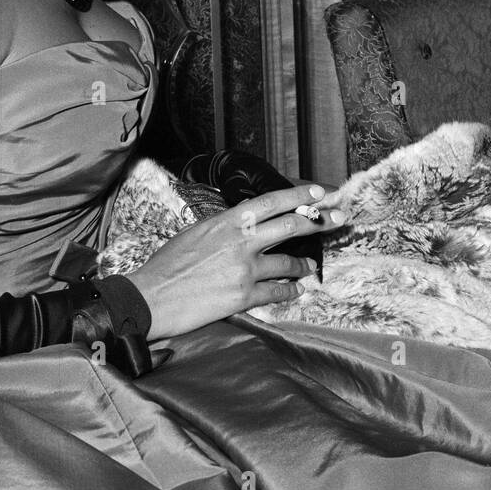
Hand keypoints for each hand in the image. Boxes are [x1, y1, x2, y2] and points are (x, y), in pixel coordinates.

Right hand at [128, 184, 345, 340]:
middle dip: (320, 222)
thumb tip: (247, 225)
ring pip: (288, 262)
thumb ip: (226, 227)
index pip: (271, 201)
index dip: (299, 195)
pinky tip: (296, 290)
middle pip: (290, 226)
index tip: (320, 193)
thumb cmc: (168, 264)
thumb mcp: (197, 233)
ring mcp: (244, 269)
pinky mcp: (243, 296)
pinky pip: (277, 291)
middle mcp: (240, 241)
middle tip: (339, 219)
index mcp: (227, 221)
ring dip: (304, 264)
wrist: (151, 297)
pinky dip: (290, 291)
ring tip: (311, 266)